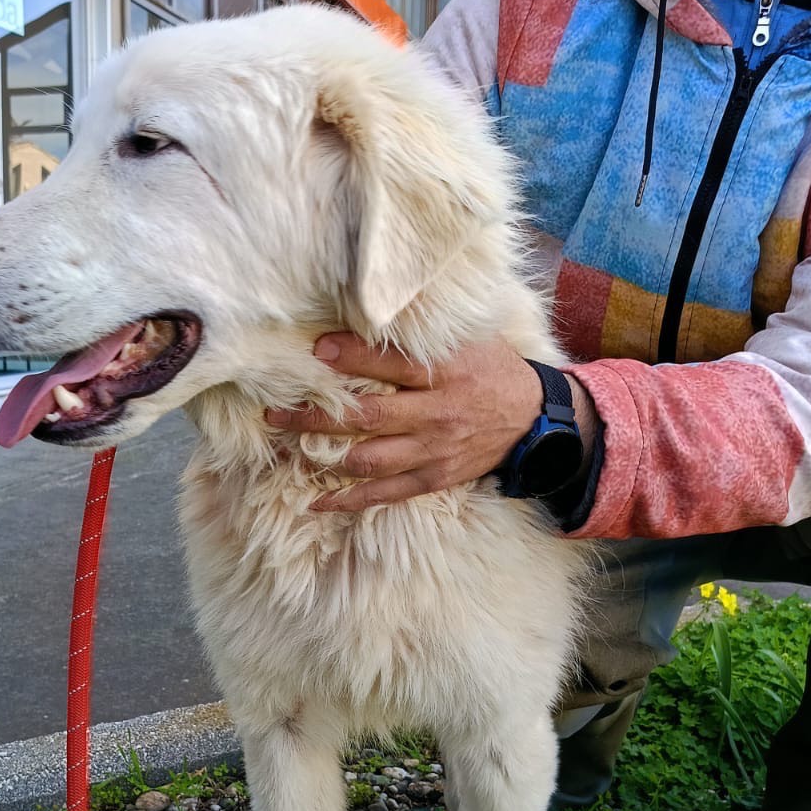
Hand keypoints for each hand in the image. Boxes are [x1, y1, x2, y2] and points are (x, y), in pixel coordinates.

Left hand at [266, 333, 593, 511]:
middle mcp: (437, 413)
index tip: (316, 351)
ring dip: (323, 456)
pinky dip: (349, 499)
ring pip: (369, 459)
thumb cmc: (490, 368)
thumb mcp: (467, 340)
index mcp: (445, 373)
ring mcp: (434, 450)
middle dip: (317, 416)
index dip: (352, 357)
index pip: (392, 365)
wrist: (534, 419)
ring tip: (286, 447)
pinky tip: (317, 500)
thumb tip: (370, 309)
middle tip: (276, 411)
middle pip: (368, 417)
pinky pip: (385, 494)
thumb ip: (421, 333)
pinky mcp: (434, 478)